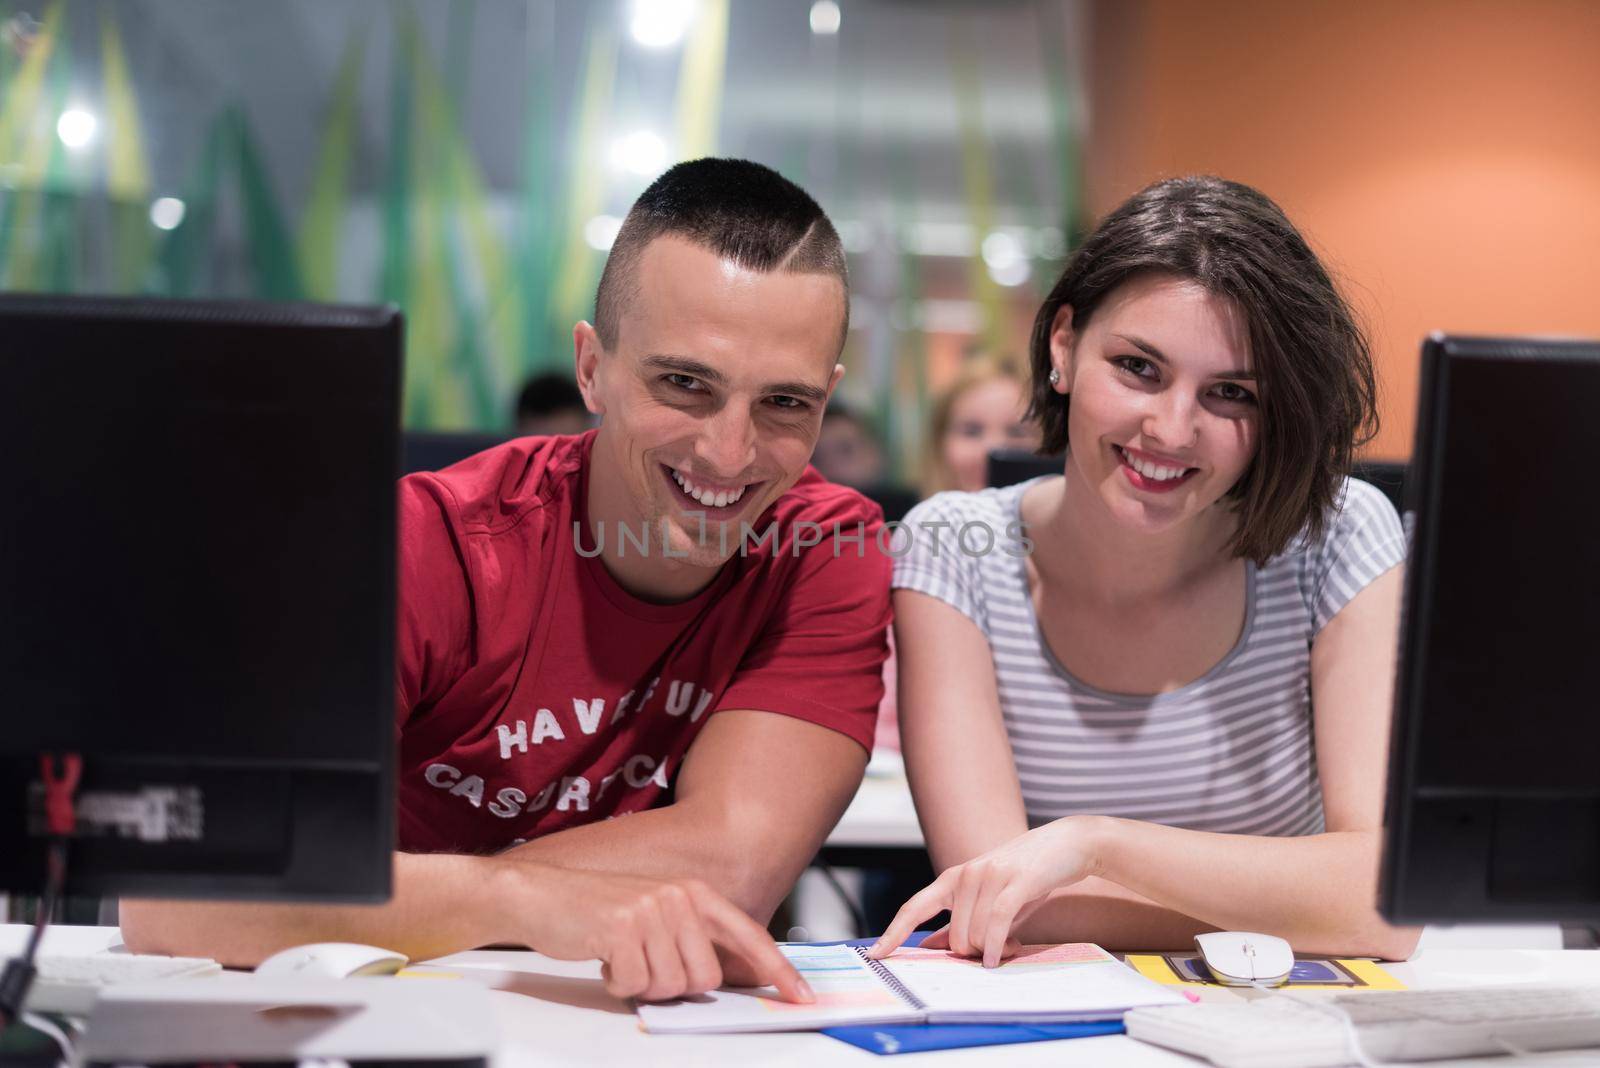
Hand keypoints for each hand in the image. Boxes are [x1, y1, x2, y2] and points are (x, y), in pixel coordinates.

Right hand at [518, 865, 814, 1003]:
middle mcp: (679, 896)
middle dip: (674, 984)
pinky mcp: (624, 926)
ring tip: (623, 956)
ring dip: (643, 984)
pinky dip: (617, 982)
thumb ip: (695, 941)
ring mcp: (653, 909)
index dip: (778, 970)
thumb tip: (735, 976)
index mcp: (695, 893)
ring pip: (671, 986)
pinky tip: (604, 956)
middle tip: (645, 964)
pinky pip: (635, 984)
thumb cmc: (597, 912)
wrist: (541, 896)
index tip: (801, 996)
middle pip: (706, 978)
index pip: (749, 936)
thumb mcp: (657, 917)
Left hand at [867, 815, 1102, 967]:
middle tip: (997, 950)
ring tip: (1012, 943)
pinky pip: (996, 924)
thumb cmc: (1025, 876)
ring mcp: (989, 876)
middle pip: (955, 938)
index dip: (893, 932)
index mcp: (953, 878)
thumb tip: (930, 946)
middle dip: (975, 954)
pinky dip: (997, 948)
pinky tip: (1001, 958)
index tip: (875, 954)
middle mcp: (966, 875)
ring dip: (993, 950)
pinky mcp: (1015, 883)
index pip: (914, 907)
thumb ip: (959, 921)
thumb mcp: (988, 898)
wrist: (1066, 845)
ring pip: (976, 935)